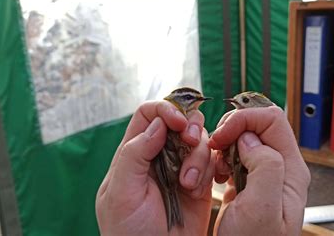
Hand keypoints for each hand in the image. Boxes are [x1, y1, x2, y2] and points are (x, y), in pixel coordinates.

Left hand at [95, 101, 215, 234]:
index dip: (165, 110)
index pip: (148, 115)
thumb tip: (157, 124)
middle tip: (191, 141)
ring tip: (188, 185)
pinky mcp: (200, 181)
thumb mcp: (121, 193)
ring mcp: (180, 167)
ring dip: (198, 157)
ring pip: (199, 140)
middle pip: (179, 121)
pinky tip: (197, 191)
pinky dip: (208, 172)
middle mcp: (159, 156)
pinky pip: (212, 162)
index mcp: (134, 153)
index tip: (178, 122)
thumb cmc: (129, 232)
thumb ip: (133, 155)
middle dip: (190, 127)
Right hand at [209, 106, 310, 234]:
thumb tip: (249, 139)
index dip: (244, 120)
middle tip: (216, 147)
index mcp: (291, 170)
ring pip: (245, 137)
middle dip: (232, 128)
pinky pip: (235, 154)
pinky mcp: (249, 181)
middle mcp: (281, 167)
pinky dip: (221, 157)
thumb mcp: (261, 209)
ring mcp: (265, 174)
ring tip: (217, 166)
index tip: (222, 136)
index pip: (272, 120)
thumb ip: (264, 166)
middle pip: (258, 124)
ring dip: (225, 144)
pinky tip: (217, 175)